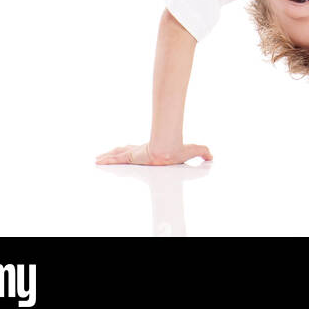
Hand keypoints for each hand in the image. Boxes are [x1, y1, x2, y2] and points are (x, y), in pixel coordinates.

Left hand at [95, 142, 211, 165]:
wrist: (168, 148)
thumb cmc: (176, 150)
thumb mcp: (190, 152)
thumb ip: (201, 153)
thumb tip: (211, 155)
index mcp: (150, 151)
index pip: (138, 150)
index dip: (131, 151)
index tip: (126, 152)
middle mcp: (140, 151)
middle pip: (124, 151)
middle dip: (114, 153)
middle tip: (104, 156)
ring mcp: (134, 153)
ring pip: (117, 154)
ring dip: (107, 156)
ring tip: (97, 159)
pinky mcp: (130, 156)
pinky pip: (116, 158)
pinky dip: (107, 158)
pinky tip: (99, 160)